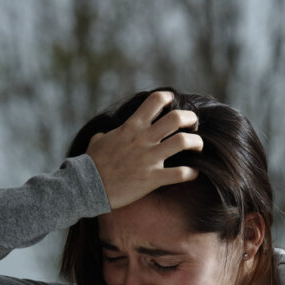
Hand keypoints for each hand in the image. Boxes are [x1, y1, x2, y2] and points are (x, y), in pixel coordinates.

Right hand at [86, 90, 203, 209]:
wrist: (86, 185)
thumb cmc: (91, 164)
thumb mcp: (98, 141)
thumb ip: (108, 134)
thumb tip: (107, 134)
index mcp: (132, 126)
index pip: (155, 101)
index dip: (169, 99)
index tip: (174, 104)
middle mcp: (143, 139)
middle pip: (176, 118)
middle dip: (190, 119)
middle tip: (193, 126)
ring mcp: (149, 158)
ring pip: (183, 142)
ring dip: (196, 143)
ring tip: (198, 148)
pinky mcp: (152, 178)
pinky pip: (180, 174)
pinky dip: (192, 173)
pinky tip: (194, 173)